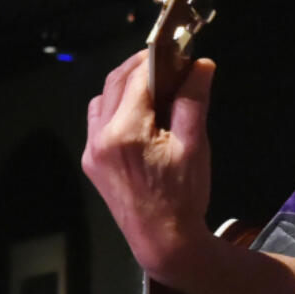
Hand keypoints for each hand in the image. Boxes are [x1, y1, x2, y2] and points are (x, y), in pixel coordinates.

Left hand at [81, 50, 216, 284]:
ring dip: (126, 85)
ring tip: (156, 85)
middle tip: (170, 61)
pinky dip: (117, 106)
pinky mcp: (93, 161)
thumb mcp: (194, 145)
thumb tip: (201, 64)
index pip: (138, 78)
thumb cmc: (183, 197)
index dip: (158, 59)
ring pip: (104, 99)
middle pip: (116, 83)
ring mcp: (92, 150)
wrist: (164, 243)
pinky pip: (99, 120)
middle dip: (142, 66)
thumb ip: (193, 100)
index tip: (178, 50)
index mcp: (125, 132)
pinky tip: (139, 112)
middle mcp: (100, 138)